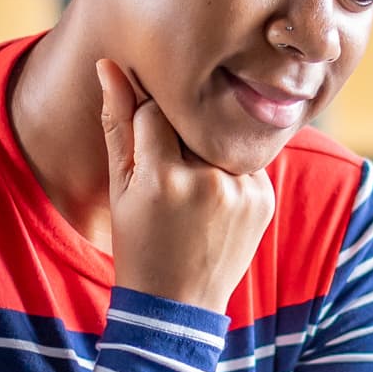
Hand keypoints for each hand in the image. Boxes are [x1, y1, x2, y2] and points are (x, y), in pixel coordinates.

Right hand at [97, 59, 275, 312]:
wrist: (178, 306)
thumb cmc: (138, 244)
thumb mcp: (120, 187)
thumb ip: (118, 123)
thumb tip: (108, 65)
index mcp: (162, 178)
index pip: (156, 110)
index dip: (146, 119)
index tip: (144, 135)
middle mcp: (207, 181)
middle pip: (193, 121)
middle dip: (179, 131)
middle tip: (170, 163)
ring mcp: (242, 191)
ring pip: (221, 137)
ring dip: (206, 148)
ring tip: (190, 185)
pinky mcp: (265, 198)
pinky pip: (245, 160)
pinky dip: (229, 168)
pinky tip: (212, 198)